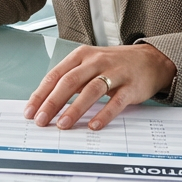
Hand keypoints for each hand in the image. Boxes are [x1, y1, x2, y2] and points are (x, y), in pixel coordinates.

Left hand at [24, 43, 176, 129]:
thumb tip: (46, 103)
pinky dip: (104, 114)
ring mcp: (114, 73)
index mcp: (81, 56)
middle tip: (41, 120)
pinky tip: (94, 125)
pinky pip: (116, 101)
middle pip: (69, 82)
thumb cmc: (115, 65)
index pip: (56, 75)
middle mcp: (96, 62)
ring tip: (63, 124)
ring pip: (90, 90)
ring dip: (75, 109)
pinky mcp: (131, 87)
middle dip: (52, 102)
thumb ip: (70, 80)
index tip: (30, 111)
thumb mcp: (89, 65)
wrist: (151, 60)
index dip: (41, 94)